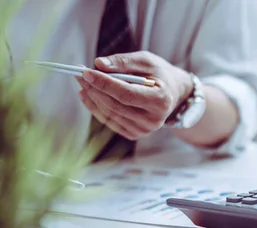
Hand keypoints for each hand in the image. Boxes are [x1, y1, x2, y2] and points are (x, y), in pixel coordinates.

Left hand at [76, 51, 192, 139]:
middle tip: (79, 74)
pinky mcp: (135, 134)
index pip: (127, 94)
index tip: (86, 72)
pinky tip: (88, 95)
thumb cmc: (159, 74)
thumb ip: (124, 61)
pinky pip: (110, 121)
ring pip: (110, 114)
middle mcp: (154, 120)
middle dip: (94, 89)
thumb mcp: (146, 61)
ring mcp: (144, 130)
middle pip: (116, 105)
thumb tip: (98, 64)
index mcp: (160, 100)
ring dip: (92, 97)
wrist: (173, 94)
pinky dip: (95, 108)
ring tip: (82, 83)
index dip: (105, 83)